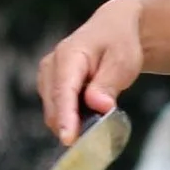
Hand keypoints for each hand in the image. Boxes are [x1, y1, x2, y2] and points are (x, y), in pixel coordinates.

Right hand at [37, 0, 143, 144]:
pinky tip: (90, 116)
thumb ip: (108, 84)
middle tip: (100, 137)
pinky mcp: (49, 88)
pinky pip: (57, 112)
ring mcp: (47, 78)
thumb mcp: (123, 61)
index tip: (68, 139)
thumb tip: (98, 106)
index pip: (64, 91)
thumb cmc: (119, 44)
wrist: (113, 29)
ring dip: (73, 123)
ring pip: (54, 113)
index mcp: (69, 55)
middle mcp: (51, 66)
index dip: (66, 117)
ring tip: (99, 120)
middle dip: (72, 126)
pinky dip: (72, 120)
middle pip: (55, 107)